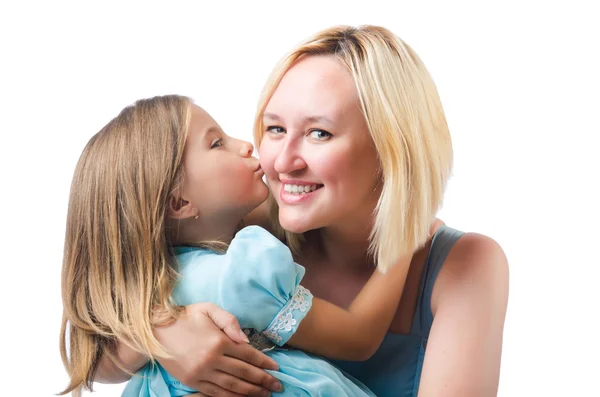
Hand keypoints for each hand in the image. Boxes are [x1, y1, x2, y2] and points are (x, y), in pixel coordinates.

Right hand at [154, 302, 282, 396]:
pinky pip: (216, 393)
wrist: (154, 330)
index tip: (277, 368)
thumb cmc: (185, 316)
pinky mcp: (192, 382)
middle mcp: (212, 359)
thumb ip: (230, 321)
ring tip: (265, 394)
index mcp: (218, 341)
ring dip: (251, 392)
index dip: (264, 362)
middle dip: (264, 380)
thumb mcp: (209, 309)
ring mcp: (201, 373)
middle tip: (278, 386)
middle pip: (244, 373)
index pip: (248, 354)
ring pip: (232, 386)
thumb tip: (246, 339)